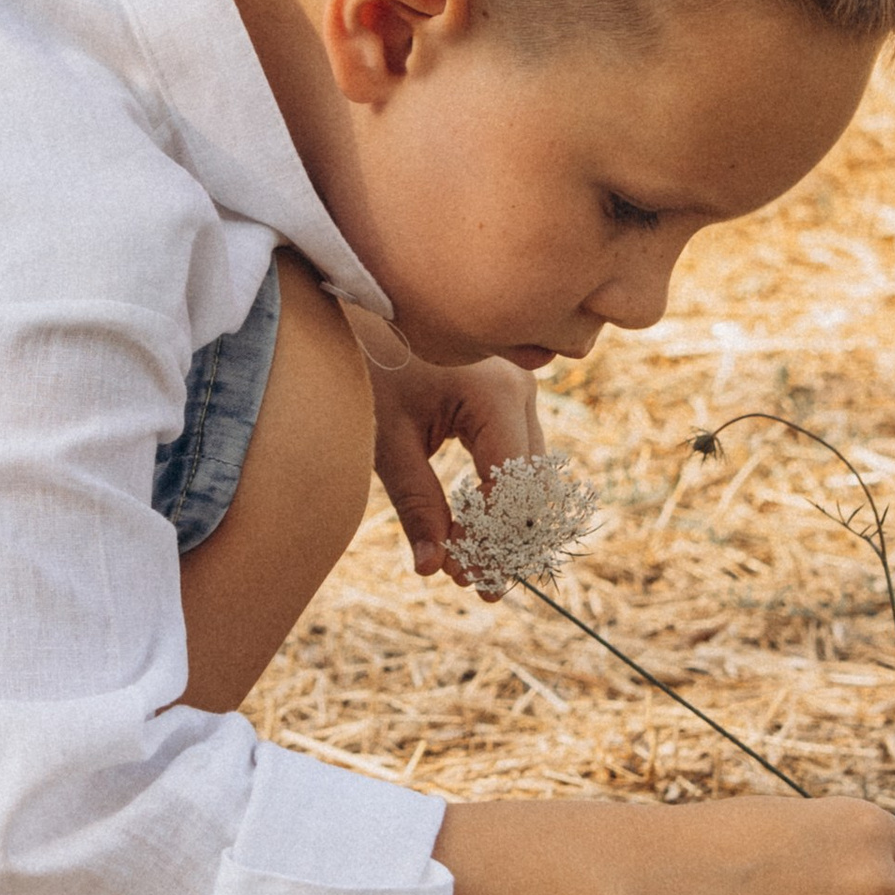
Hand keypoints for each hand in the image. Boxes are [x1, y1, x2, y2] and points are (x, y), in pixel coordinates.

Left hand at [368, 351, 545, 577]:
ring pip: (531, 473)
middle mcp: (522, 388)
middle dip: (505, 539)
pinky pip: (519, 454)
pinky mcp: (510, 391)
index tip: (468, 581)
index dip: (492, 542)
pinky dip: (501, 494)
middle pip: (532, 486)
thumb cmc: (370, 367)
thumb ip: (417, 505)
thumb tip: (432, 568)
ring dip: (505, 521)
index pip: (510, 490)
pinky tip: (476, 529)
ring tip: (471, 565)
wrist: (362, 309)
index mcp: (496, 397)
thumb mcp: (389, 442)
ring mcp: (521, 386)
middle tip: (476, 586)